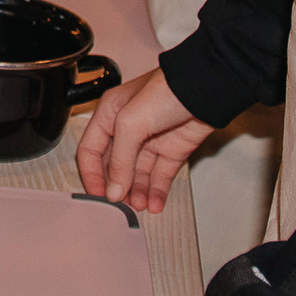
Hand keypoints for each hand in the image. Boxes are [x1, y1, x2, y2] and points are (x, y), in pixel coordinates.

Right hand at [76, 68, 211, 212]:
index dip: (91, 173)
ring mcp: (151, 140)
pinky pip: (160, 176)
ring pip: (138, 174)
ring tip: (139, 205)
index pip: (90, 150)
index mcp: (110, 115)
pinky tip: (154, 203)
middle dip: (116, 186)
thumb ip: (119, 159)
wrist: (205, 89)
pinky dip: (157, 192)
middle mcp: (128, 128)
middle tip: (118, 204)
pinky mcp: (172, 150)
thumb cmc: (166, 91)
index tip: (97, 194)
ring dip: (136, 192)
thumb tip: (113, 189)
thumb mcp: (130, 123)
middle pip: (114, 165)